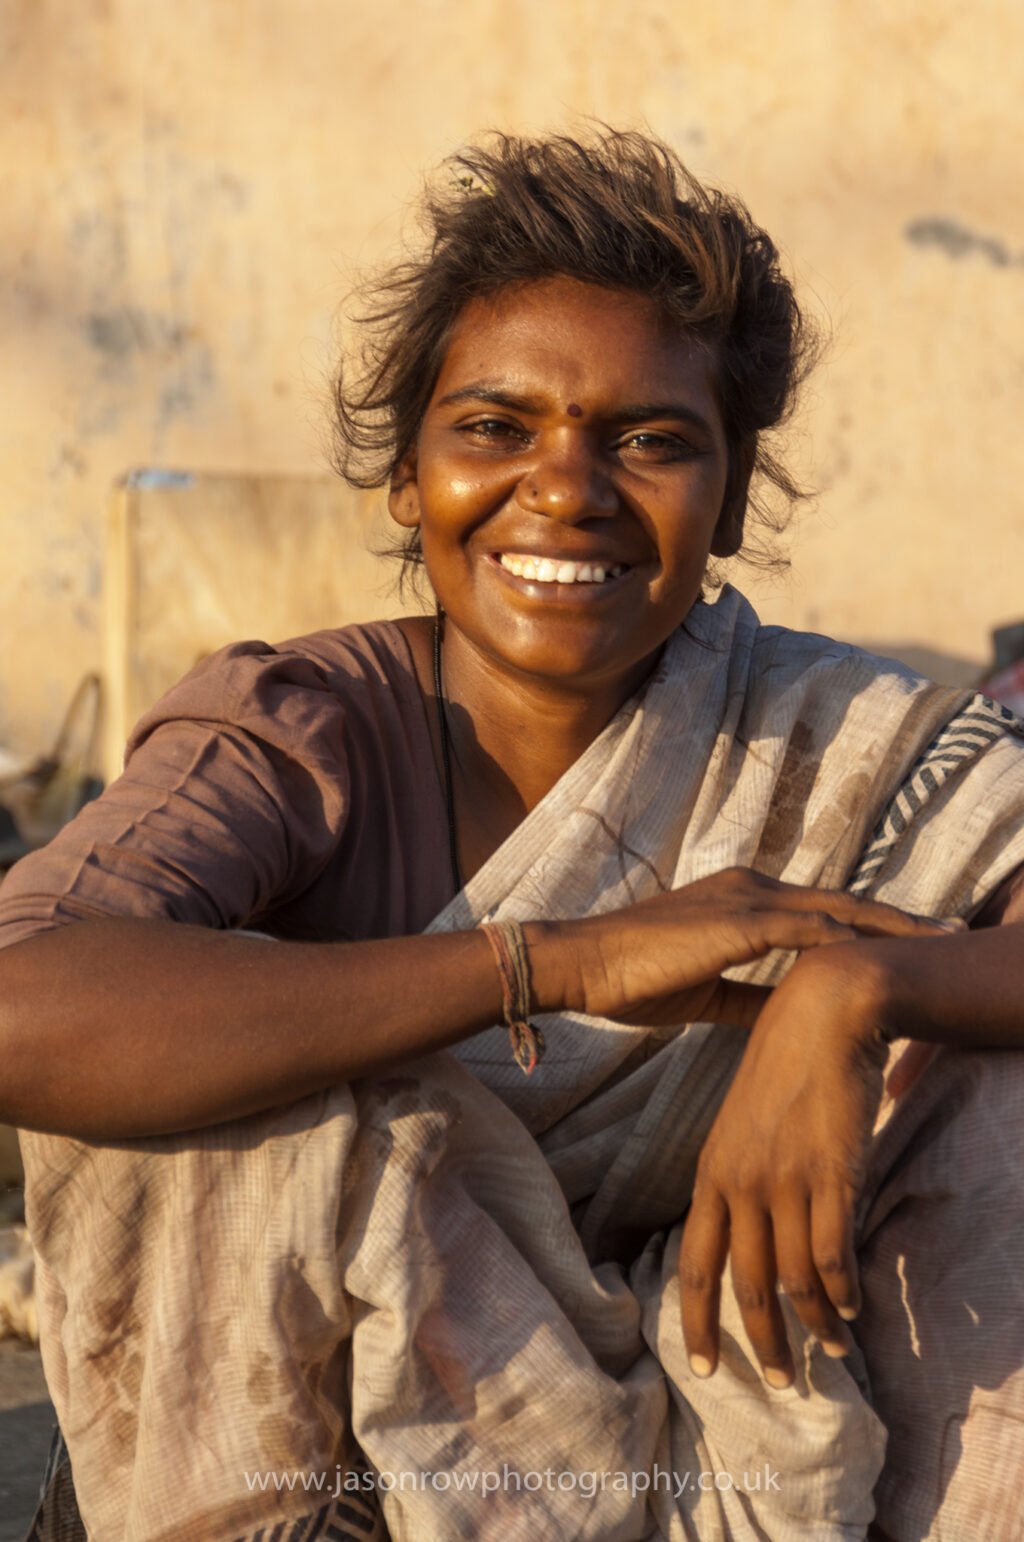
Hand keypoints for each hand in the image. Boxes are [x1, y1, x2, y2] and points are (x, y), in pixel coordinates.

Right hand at [555, 866, 957, 1030]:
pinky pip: (807, 928)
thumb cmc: (631, 978)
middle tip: (951, 931)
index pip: (821, 911)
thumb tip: (789, 1014)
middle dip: (899, 920)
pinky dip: (847, 940)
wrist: (583, 962)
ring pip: (837, 909)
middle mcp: (751, 888)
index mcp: (742, 900)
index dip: (870, 926)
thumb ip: (751, 996)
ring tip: (937, 940)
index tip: (912, 941)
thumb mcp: (705, 991)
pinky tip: (879, 957)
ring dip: (891, 926)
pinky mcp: (738, 921)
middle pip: (844, 902)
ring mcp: (746, 899)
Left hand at [677, 942, 889, 1385]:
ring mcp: (785, 1178)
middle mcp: (741, 1182)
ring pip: (795, 1279)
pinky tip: (854, 1305)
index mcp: (711, 1171)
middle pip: (746, 1285)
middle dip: (764, 1342)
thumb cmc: (783, 1064)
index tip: (706, 1368)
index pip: (694, 1262)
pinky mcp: (831, 1172)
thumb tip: (748, 1227)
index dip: (697, 1321)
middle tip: (784, 1382)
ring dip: (816, 1324)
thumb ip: (740, 1174)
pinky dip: (844, 1289)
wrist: (820, 1013)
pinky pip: (833, 1252)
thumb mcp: (742, 1122)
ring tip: (833, 1349)